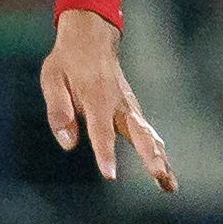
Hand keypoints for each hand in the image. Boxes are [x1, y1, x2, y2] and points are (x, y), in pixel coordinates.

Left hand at [40, 8, 174, 190]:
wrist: (91, 37)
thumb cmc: (67, 61)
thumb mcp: (52, 79)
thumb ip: (58, 111)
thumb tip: (68, 144)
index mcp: (96, 98)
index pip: (100, 130)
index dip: (105, 152)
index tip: (110, 174)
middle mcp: (118, 104)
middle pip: (138, 133)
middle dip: (150, 156)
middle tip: (160, 176)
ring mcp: (130, 107)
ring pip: (148, 136)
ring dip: (160, 160)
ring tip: (170, 185)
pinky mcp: (133, 110)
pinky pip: (148, 133)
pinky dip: (158, 152)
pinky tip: (166, 172)